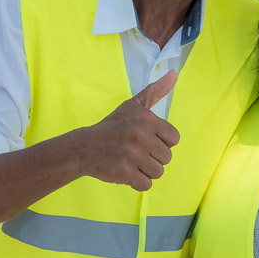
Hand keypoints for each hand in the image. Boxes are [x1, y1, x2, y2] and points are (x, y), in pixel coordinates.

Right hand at [79, 71, 180, 191]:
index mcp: (146, 119)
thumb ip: (155, 91)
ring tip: (131, 162)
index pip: (174, 138)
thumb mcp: (133, 106)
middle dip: (153, 158)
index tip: (146, 140)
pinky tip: (126, 171)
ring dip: (146, 171)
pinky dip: (137, 182)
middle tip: (136, 152)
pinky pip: (146, 184)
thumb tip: (174, 73)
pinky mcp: (124, 172)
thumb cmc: (112, 127)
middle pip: (167, 157)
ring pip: (158, 172)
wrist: (84, 147)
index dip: (161, 142)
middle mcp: (141, 135)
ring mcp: (132, 155)